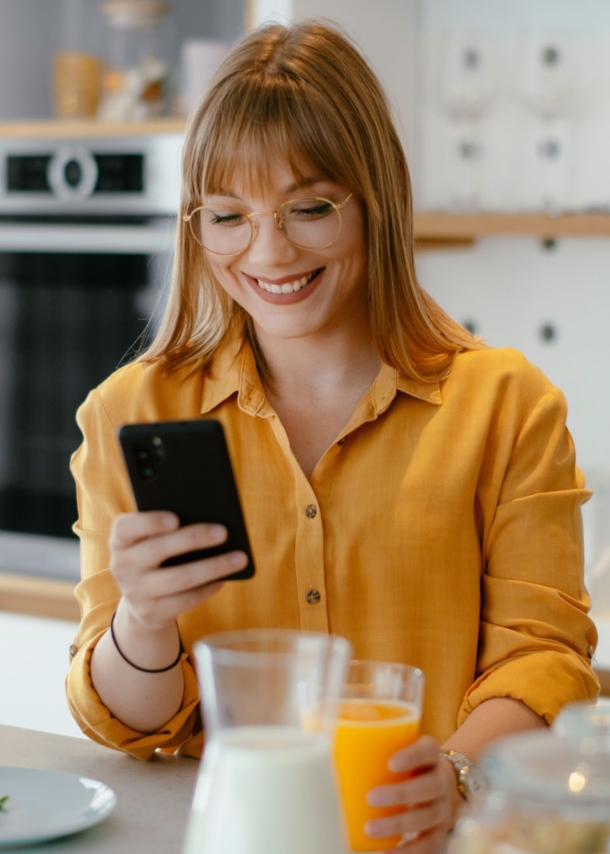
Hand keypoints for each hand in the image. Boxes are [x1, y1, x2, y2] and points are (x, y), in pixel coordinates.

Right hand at [109, 511, 249, 629]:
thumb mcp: (151, 539)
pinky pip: (186, 600)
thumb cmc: (155, 555)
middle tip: (223, 532)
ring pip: (179, 578)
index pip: (126, 528)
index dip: (149, 522)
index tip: (175, 518)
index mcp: (121, 540)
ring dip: (213, 567)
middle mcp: (122, 566)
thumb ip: (169, 527)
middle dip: (194, 539)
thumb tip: (210, 521)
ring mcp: (135, 592)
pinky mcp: (151, 613)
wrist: (140, 599)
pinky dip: (208, 588)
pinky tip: (225, 578)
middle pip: (158, 550)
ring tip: (240, 558)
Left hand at [365, 735, 461, 853]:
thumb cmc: (407, 764)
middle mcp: (440, 780)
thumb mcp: (397, 748)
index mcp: (430, 755)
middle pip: (429, 786)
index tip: (390, 763)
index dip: (412, 755)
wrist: (441, 785)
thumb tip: (324, 733)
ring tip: (370, 829)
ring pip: (427, 816)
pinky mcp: (440, 832)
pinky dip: (408, 852)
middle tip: (371, 798)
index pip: (428, 749)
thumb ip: (369, 742)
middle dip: (401, 794)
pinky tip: (386, 852)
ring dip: (398, 825)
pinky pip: (428, 845)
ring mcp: (442, 808)